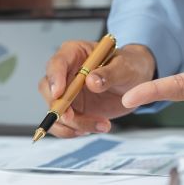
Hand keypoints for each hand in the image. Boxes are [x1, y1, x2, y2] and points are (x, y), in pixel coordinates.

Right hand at [37, 42, 155, 136]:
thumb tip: (91, 81)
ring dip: (72, 123)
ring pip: (54, 110)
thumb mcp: (124, 67)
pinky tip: (93, 129)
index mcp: (74, 53)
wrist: (135, 82)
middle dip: (57, 106)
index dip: (54, 78)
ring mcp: (66, 93)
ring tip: (101, 125)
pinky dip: (73, 131)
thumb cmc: (129, 67)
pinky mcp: (71, 110)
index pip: (57, 63)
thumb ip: (109, 73)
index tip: (59, 94)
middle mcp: (65, 72)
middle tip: (71, 117)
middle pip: (47, 89)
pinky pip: (62, 124)